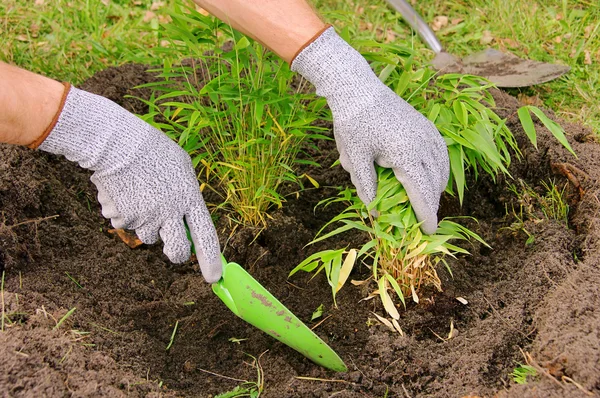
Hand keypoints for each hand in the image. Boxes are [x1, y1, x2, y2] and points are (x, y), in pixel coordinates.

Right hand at [37, 85, 221, 282]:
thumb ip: (187, 195)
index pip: (205, 235)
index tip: (214, 278)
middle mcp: (169, 212)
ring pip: (148, 236)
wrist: (116, 143)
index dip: (211, 260)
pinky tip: (124, 192)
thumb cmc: (154, 152)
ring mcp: (145, 217)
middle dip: (176, 254)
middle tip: (174, 250)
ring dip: (146, 223)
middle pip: (176, 250)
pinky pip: (127, 224)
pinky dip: (125, 213)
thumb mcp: (182, 168)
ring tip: (141, 195)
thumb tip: (187, 220)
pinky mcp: (123, 218)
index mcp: (189, 198)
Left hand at [292, 27, 448, 233]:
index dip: (426, 214)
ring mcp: (427, 133)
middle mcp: (422, 144)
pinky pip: (440, 152)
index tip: (429, 231)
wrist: (357, 88)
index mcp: (406, 155)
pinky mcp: (425, 125)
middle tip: (426, 222)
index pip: (421, 193)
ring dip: (437, 187)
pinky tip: (432, 175)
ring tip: (429, 201)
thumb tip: (374, 213)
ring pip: (441, 167)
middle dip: (431, 204)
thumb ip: (366, 186)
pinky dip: (439, 167)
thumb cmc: (352, 123)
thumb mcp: (355, 159)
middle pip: (434, 183)